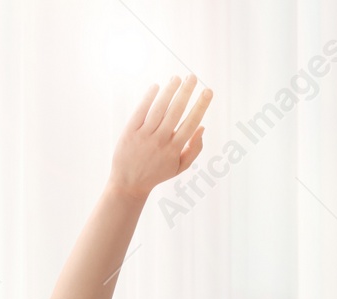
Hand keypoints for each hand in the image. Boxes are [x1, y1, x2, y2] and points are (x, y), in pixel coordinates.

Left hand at [110, 76, 211, 200]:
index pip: (191, 122)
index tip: (208, 91)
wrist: (129, 183)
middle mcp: (160, 141)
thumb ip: (194, 149)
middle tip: (193, 77)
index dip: (201, 105)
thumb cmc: (157, 173)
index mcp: (174, 149)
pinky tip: (156, 86)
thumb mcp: (179, 167)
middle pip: (176, 111)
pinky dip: (149, 97)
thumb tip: (203, 127)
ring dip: (169, 91)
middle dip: (186, 92)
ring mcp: (144, 135)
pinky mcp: (130, 131)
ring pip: (159, 108)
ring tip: (177, 78)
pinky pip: (141, 111)